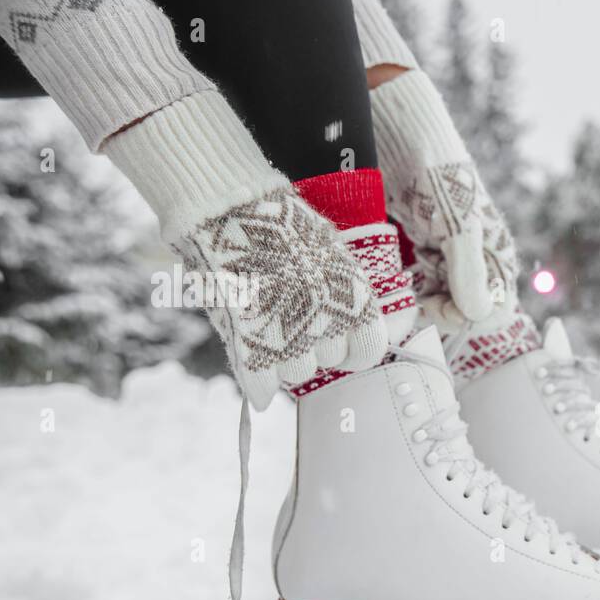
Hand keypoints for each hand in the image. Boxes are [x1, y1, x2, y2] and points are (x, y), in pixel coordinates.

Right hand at [179, 187, 388, 409]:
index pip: (369, 350)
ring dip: (284, 360)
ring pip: (297, 373)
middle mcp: (329, 320)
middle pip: (329, 362)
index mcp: (354, 298)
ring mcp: (290, 335)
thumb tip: (355, 327)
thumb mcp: (330, 255)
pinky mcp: (252, 342)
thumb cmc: (281, 229)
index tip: (341, 343)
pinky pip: (262, 383)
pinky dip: (258, 389)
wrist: (230, 210)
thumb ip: (345, 295)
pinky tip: (258, 389)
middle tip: (292, 321)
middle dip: (314, 348)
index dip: (353, 351)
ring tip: (268, 329)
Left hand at [397, 160, 518, 324]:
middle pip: (468, 313)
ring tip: (410, 282)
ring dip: (426, 301)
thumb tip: (477, 316)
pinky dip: (415, 289)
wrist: (407, 146)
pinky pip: (429, 288)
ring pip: (445, 303)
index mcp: (498, 260)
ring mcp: (456, 261)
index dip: (467, 318)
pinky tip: (406, 275)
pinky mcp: (433, 254)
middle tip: (418, 299)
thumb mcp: (458, 230)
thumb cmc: (440, 181)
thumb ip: (468, 275)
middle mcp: (481, 265)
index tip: (438, 306)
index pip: (494, 313)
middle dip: (442, 311)